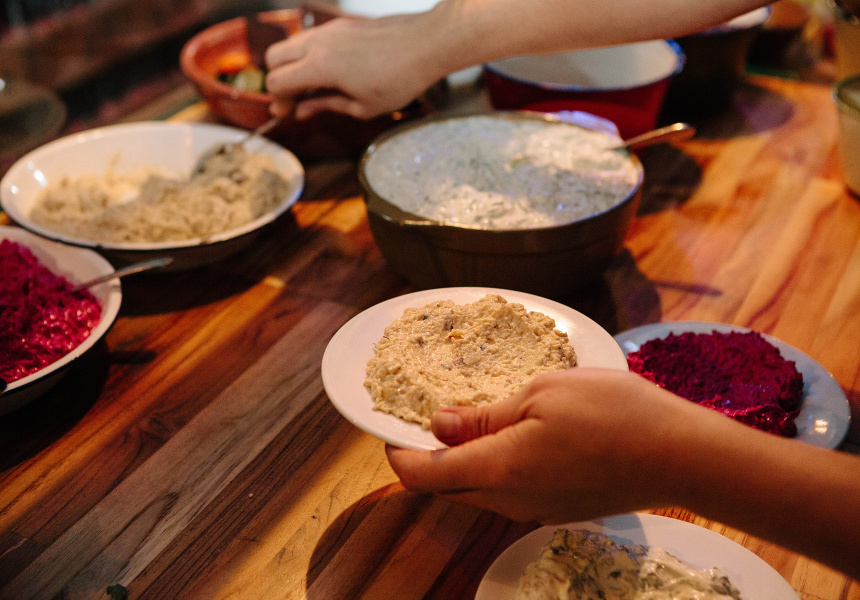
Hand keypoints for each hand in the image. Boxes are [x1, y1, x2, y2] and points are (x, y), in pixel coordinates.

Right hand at [265, 14, 441, 119]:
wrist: (427, 43)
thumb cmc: (401, 79)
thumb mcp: (363, 106)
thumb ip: (327, 106)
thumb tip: (302, 111)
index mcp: (320, 67)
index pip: (276, 81)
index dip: (277, 101)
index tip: (289, 113)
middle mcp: (318, 43)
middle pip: (274, 57)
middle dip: (278, 80)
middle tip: (295, 99)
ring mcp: (329, 29)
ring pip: (291, 44)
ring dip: (293, 65)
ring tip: (313, 87)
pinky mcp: (341, 24)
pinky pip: (312, 38)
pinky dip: (309, 55)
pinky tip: (329, 72)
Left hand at [386, 368, 736, 523]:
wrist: (679, 454)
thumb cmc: (612, 413)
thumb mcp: (540, 395)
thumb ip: (484, 416)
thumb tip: (439, 426)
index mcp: (498, 470)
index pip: (424, 474)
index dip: (398, 454)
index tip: (390, 429)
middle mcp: (510, 501)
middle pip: (446, 488)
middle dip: (426, 460)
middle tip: (427, 419)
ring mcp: (536, 509)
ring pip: (477, 492)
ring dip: (460, 464)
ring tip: (468, 421)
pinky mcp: (557, 507)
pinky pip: (507, 493)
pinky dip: (492, 468)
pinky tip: (508, 436)